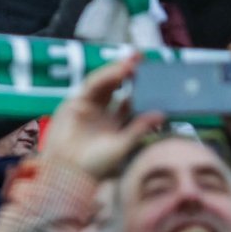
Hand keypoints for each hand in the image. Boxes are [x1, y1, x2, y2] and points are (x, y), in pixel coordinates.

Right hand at [37, 55, 164, 181]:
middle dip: (127, 72)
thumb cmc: (96, 166)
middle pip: (116, 86)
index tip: (153, 76)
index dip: (139, 88)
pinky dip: (104, 77)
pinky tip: (117, 71)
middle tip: (141, 57)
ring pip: (104, 83)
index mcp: (114, 124)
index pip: (128, 100)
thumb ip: (139, 128)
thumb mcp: (123, 146)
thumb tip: (161, 114)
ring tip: (131, 62)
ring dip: (116, 70)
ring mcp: (87, 107)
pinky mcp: (75, 103)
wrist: (69, 173)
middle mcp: (101, 113)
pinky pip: (91, 86)